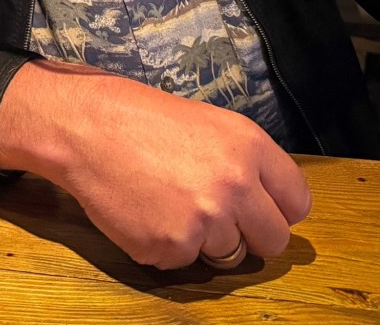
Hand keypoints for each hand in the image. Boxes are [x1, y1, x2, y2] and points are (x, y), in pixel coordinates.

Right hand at [0, 61, 310, 268]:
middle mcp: (234, 187)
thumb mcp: (205, 122)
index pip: (296, 202)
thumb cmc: (138, 117)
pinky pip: (182, 262)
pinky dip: (164, 245)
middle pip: (272, 241)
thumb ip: (241, 161)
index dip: (275, 208)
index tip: (257, 208)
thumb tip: (263, 201)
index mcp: (248, 147)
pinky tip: (143, 211)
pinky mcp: (170, 248)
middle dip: (247, 234)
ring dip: (203, 239)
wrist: (83, 126)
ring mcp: (203, 222)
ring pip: (227, 255)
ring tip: (166, 202)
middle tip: (212, 214)